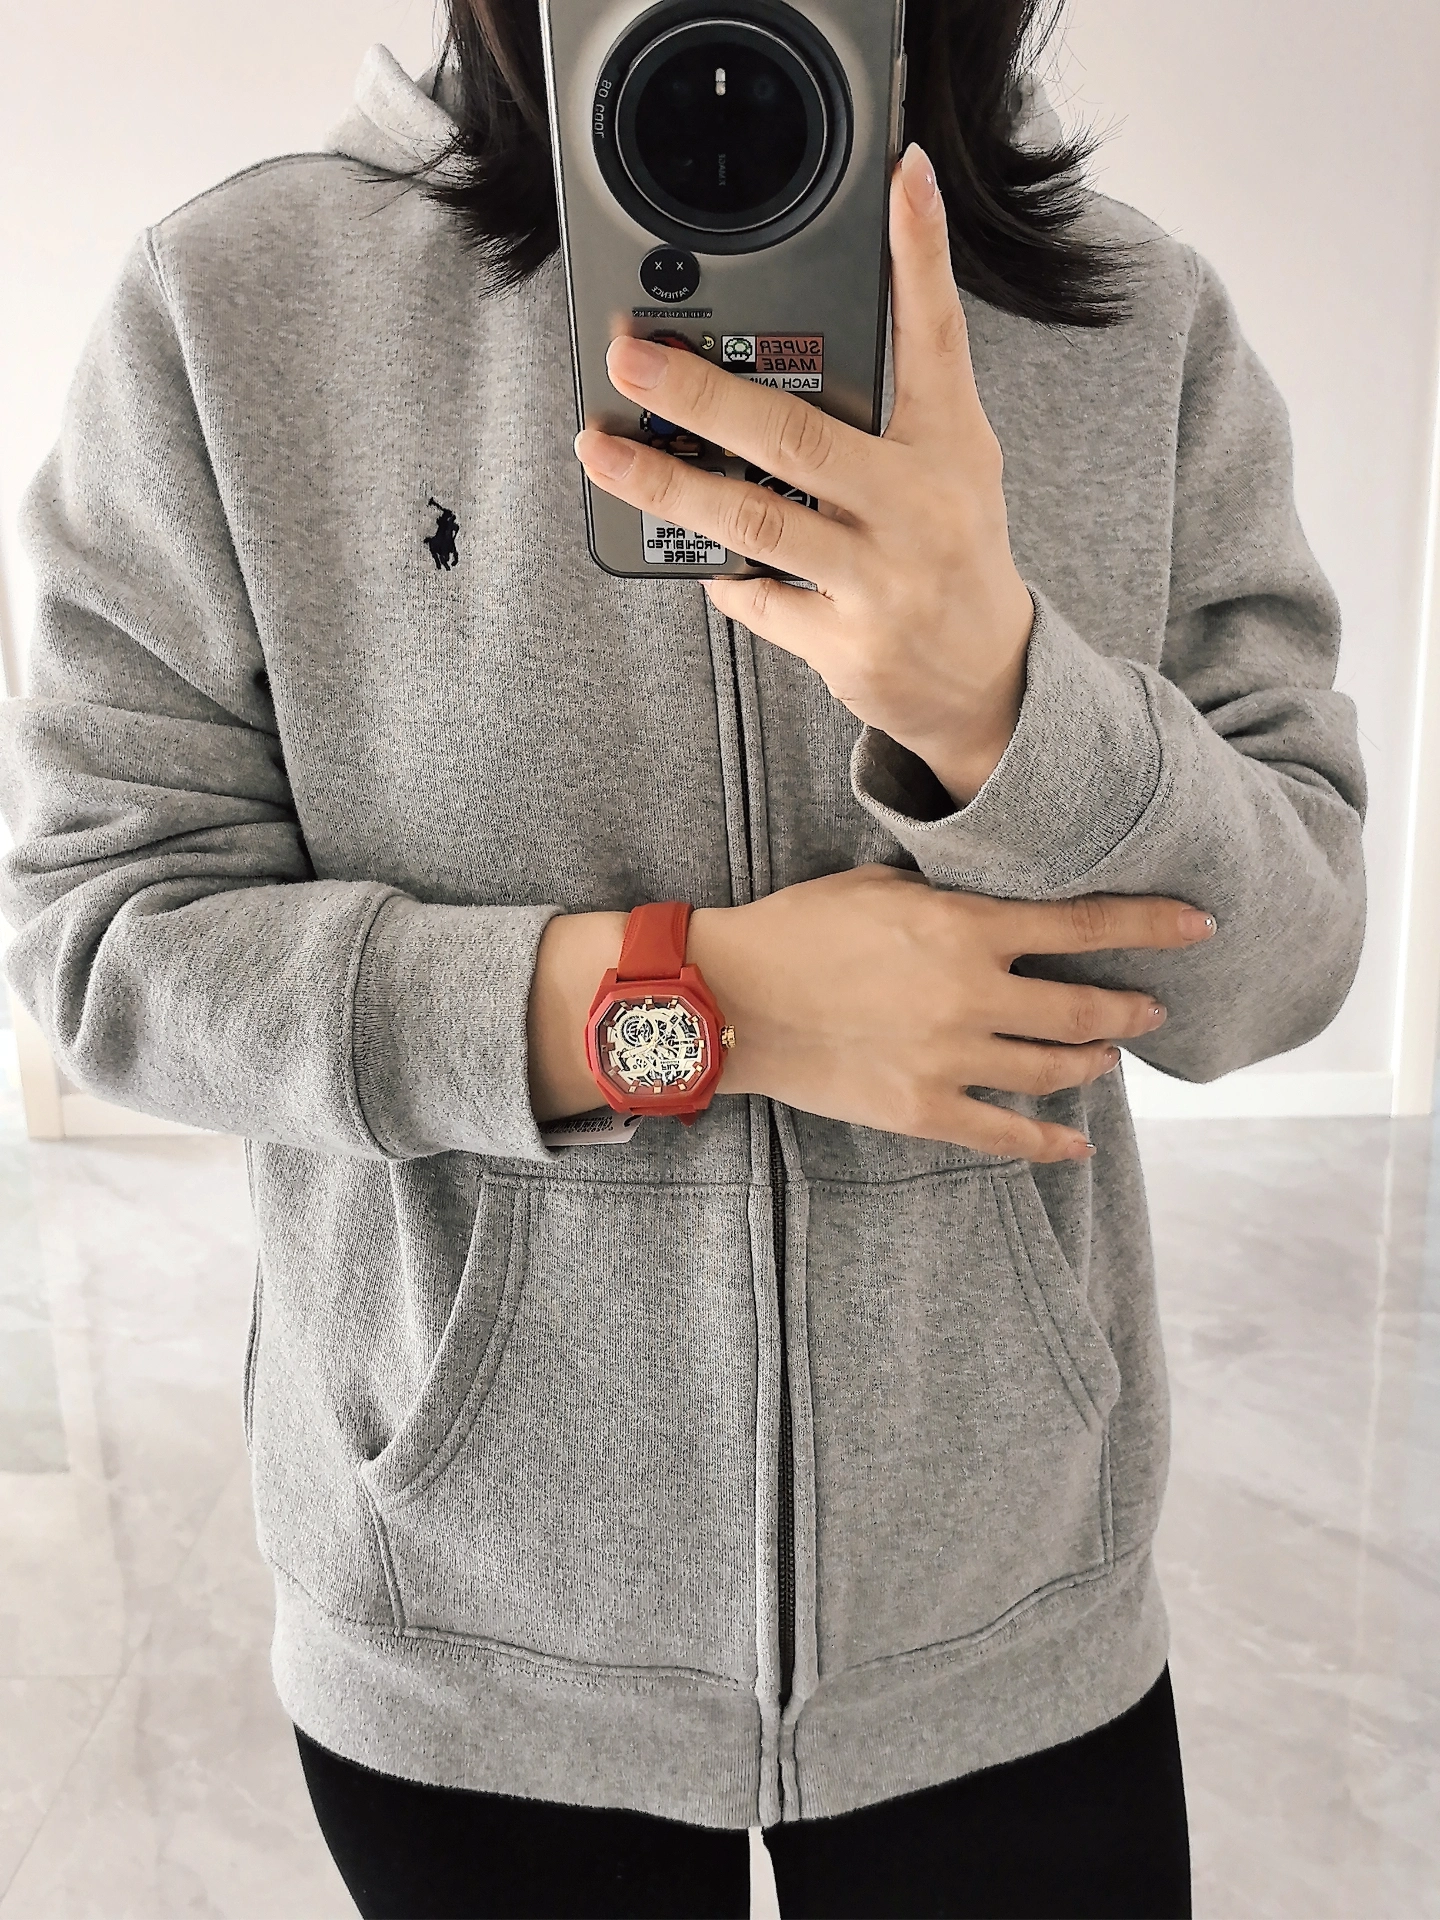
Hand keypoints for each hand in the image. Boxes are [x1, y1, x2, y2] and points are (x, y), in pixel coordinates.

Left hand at [575, 143, 1034, 806]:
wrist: (988, 681)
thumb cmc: (951, 553)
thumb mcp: (952, 464)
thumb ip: (895, 403)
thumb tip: (791, 343)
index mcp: (951, 447)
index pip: (936, 337)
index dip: (921, 255)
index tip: (901, 179)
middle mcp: (919, 509)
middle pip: (799, 440)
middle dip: (703, 397)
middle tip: (633, 356)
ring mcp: (882, 582)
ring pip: (755, 526)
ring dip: (667, 486)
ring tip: (602, 451)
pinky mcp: (847, 645)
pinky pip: (755, 600)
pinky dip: (717, 575)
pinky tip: (690, 553)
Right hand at [687, 868, 1217, 1161]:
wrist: (732, 997)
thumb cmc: (797, 928)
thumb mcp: (878, 885)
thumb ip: (949, 897)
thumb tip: (996, 900)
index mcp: (964, 928)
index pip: (1083, 923)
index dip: (1151, 922)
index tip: (1199, 924)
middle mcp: (971, 995)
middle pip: (1085, 1006)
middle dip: (1133, 1006)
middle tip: (1154, 1006)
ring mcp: (950, 1058)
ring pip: (1056, 1069)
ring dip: (1095, 1061)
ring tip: (1109, 1056)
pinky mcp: (922, 1110)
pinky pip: (1006, 1134)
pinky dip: (1051, 1141)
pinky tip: (1079, 1142)